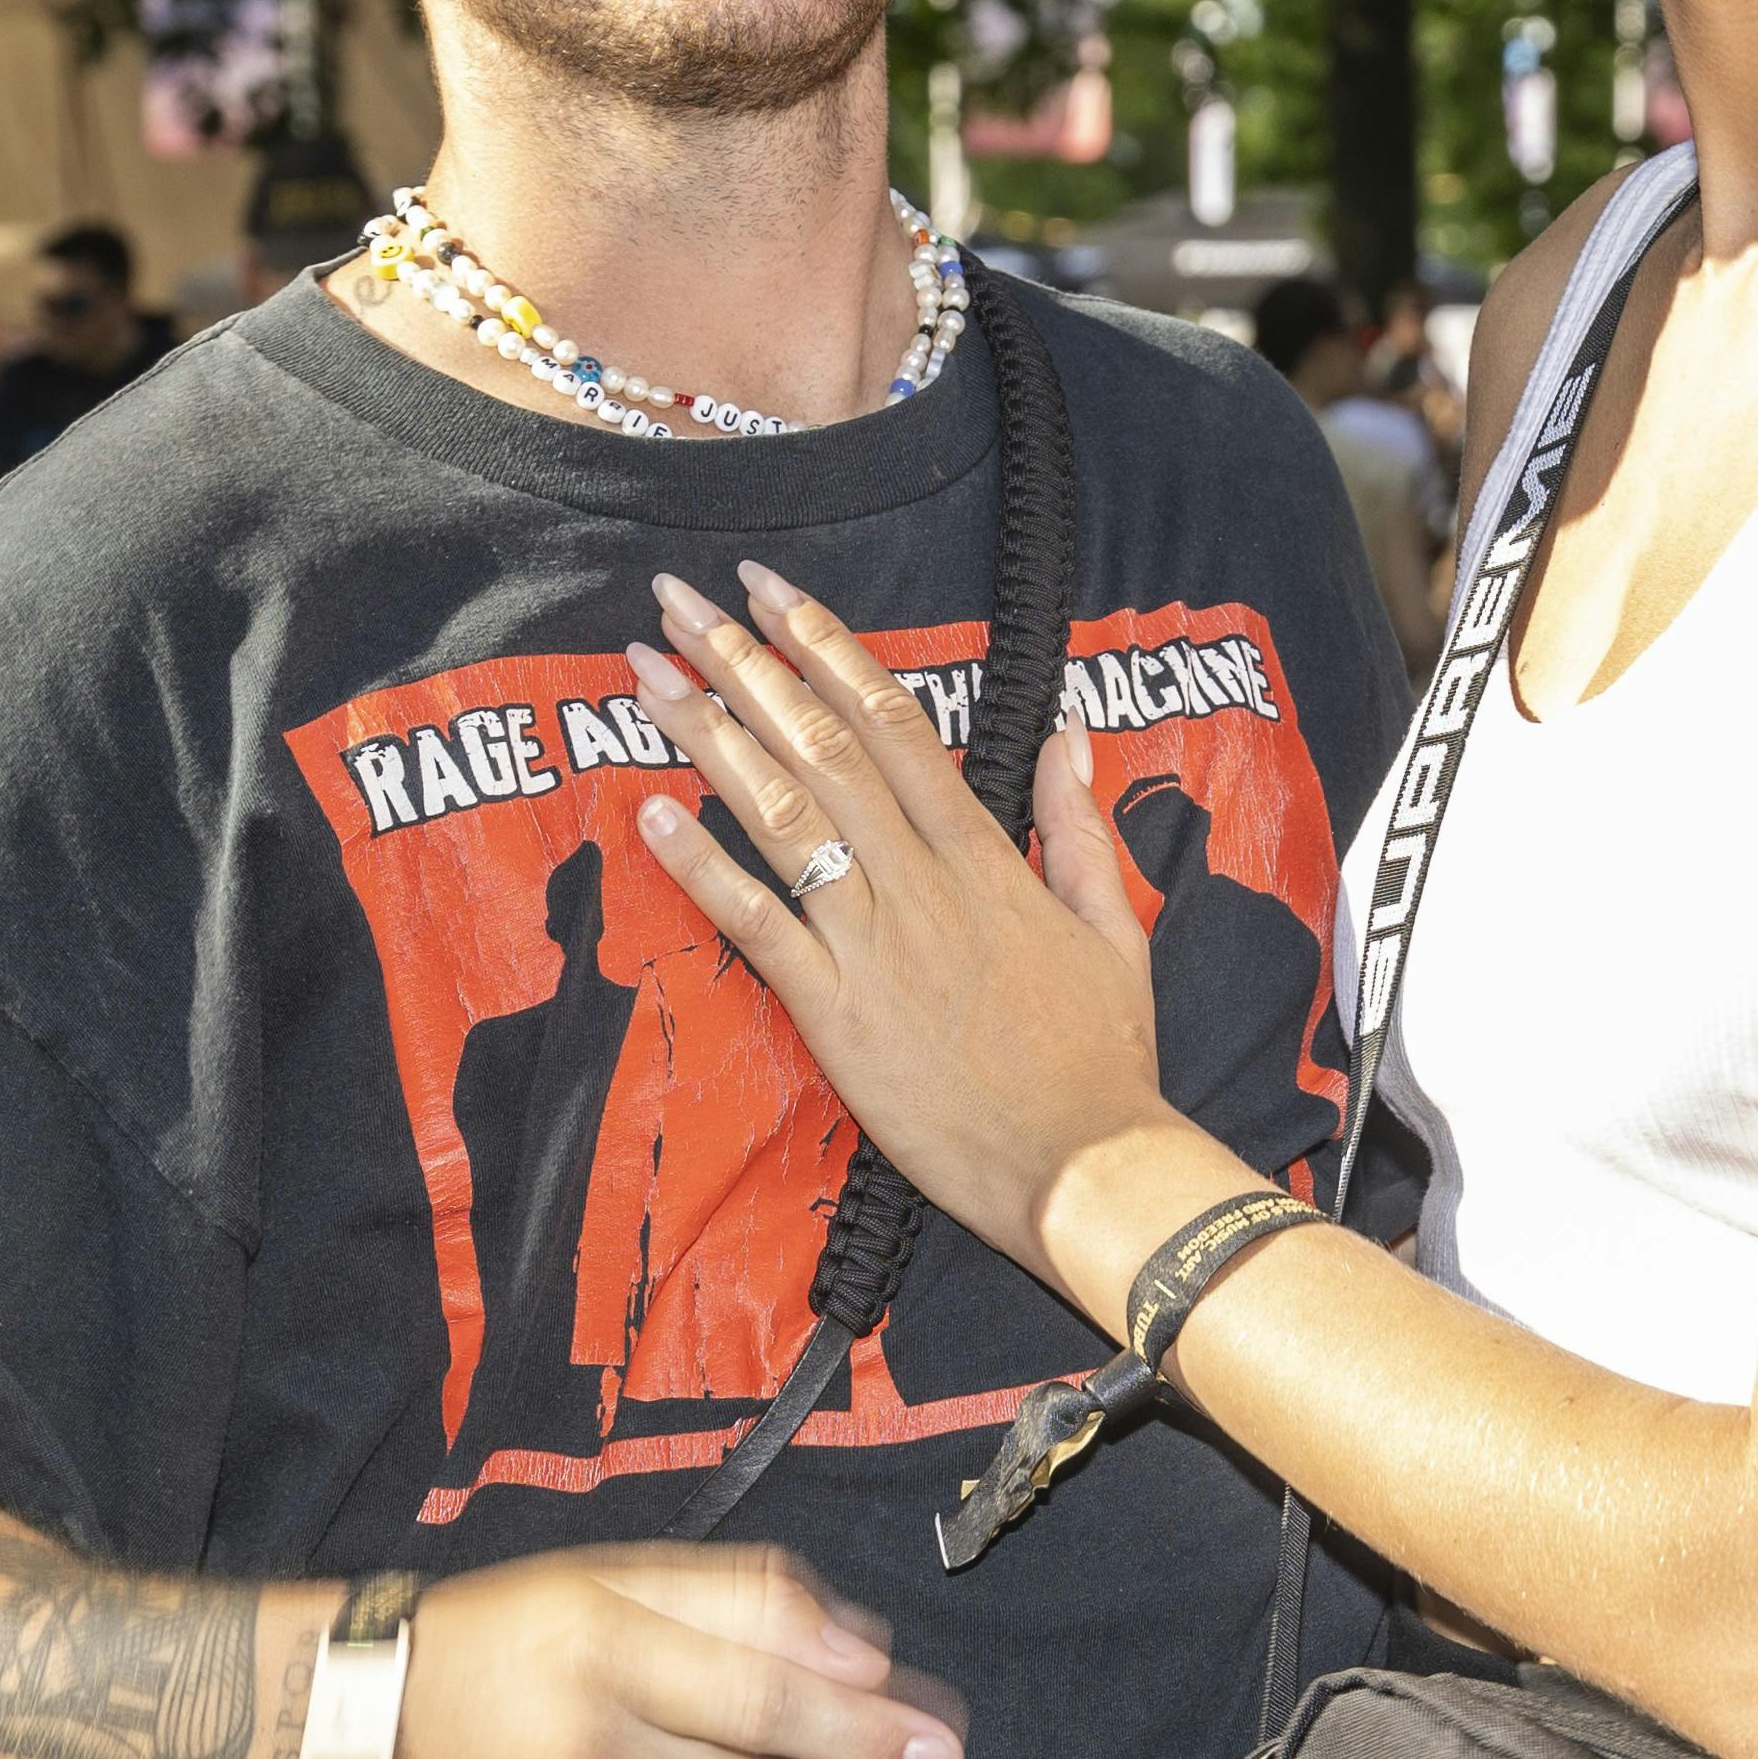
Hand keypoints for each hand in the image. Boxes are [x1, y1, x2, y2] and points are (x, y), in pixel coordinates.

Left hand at [624, 563, 1231, 1315]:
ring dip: (708, 739)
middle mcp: (920, 881)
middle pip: (820, 747)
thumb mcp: (1111, 924)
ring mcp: (874, 944)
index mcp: (983, 855)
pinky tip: (650, 815)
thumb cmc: (1103, 1056)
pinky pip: (759, 928)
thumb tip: (1067, 731)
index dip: (826, 649)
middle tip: (681, 602)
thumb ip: (1075, 823)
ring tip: (647, 677)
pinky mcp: (837, 1015)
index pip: (893, 722)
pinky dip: (703, 868)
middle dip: (745, 665)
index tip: (773, 592)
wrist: (1085, 1166)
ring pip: (782, 817)